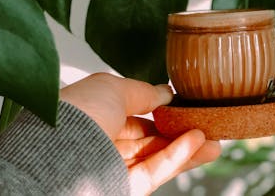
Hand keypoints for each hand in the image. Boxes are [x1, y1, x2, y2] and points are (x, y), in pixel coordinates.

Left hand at [60, 72, 220, 194]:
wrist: (59, 157)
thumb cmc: (77, 116)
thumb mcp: (112, 87)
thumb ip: (142, 91)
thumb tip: (165, 92)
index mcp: (93, 114)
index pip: (132, 113)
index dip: (160, 108)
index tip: (185, 103)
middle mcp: (101, 142)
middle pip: (149, 137)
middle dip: (180, 129)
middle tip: (207, 122)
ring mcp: (112, 167)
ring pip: (157, 156)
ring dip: (187, 145)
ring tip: (214, 138)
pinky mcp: (122, 188)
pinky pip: (155, 172)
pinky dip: (178, 157)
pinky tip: (198, 142)